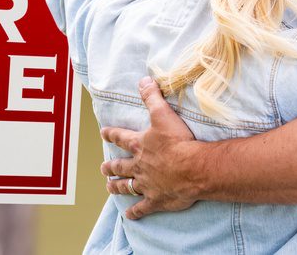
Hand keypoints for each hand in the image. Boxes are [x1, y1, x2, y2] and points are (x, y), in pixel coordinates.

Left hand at [100, 77, 201, 219]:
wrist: (193, 168)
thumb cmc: (179, 141)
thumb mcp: (164, 114)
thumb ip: (152, 97)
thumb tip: (143, 80)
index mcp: (140, 145)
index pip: (121, 137)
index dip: (111, 134)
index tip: (103, 133)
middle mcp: (139, 165)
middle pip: (120, 166)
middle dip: (110, 166)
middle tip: (103, 168)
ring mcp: (146, 184)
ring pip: (127, 186)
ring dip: (117, 187)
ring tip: (110, 187)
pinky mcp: (156, 200)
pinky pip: (142, 208)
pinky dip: (135, 212)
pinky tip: (129, 215)